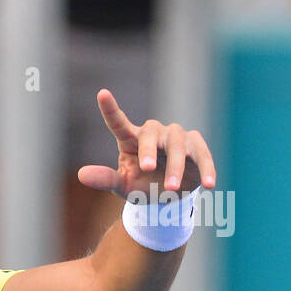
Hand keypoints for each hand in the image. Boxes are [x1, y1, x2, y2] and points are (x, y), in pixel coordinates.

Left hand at [78, 89, 217, 198]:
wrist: (167, 197)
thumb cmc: (141, 186)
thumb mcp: (122, 186)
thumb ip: (105, 179)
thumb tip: (81, 174)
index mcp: (131, 140)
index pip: (119, 123)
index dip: (111, 109)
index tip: (101, 93)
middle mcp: (153, 134)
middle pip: (151, 133)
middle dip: (149, 150)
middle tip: (148, 169)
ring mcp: (176, 138)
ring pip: (177, 144)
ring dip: (176, 167)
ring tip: (172, 189)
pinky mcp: (196, 147)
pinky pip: (202, 155)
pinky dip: (206, 169)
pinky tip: (209, 185)